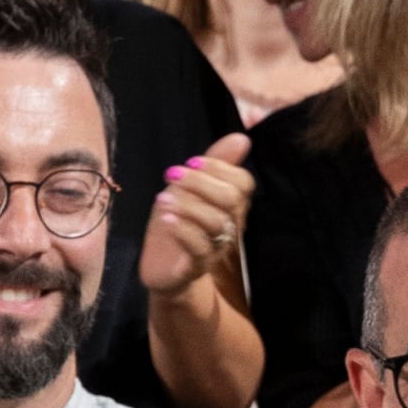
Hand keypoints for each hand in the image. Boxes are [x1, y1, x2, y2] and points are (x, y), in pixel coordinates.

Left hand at [139, 135, 254, 296]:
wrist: (163, 268)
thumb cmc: (178, 223)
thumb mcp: (190, 188)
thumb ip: (214, 163)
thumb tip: (242, 138)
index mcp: (231, 206)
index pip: (243, 183)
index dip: (220, 168)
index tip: (193, 161)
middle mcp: (229, 226)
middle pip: (232, 200)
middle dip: (201, 182)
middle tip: (173, 174)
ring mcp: (215, 248)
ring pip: (216, 223)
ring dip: (189, 205)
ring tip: (164, 198)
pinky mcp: (196, 267)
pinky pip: (200, 249)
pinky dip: (183, 230)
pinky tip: (167, 219)